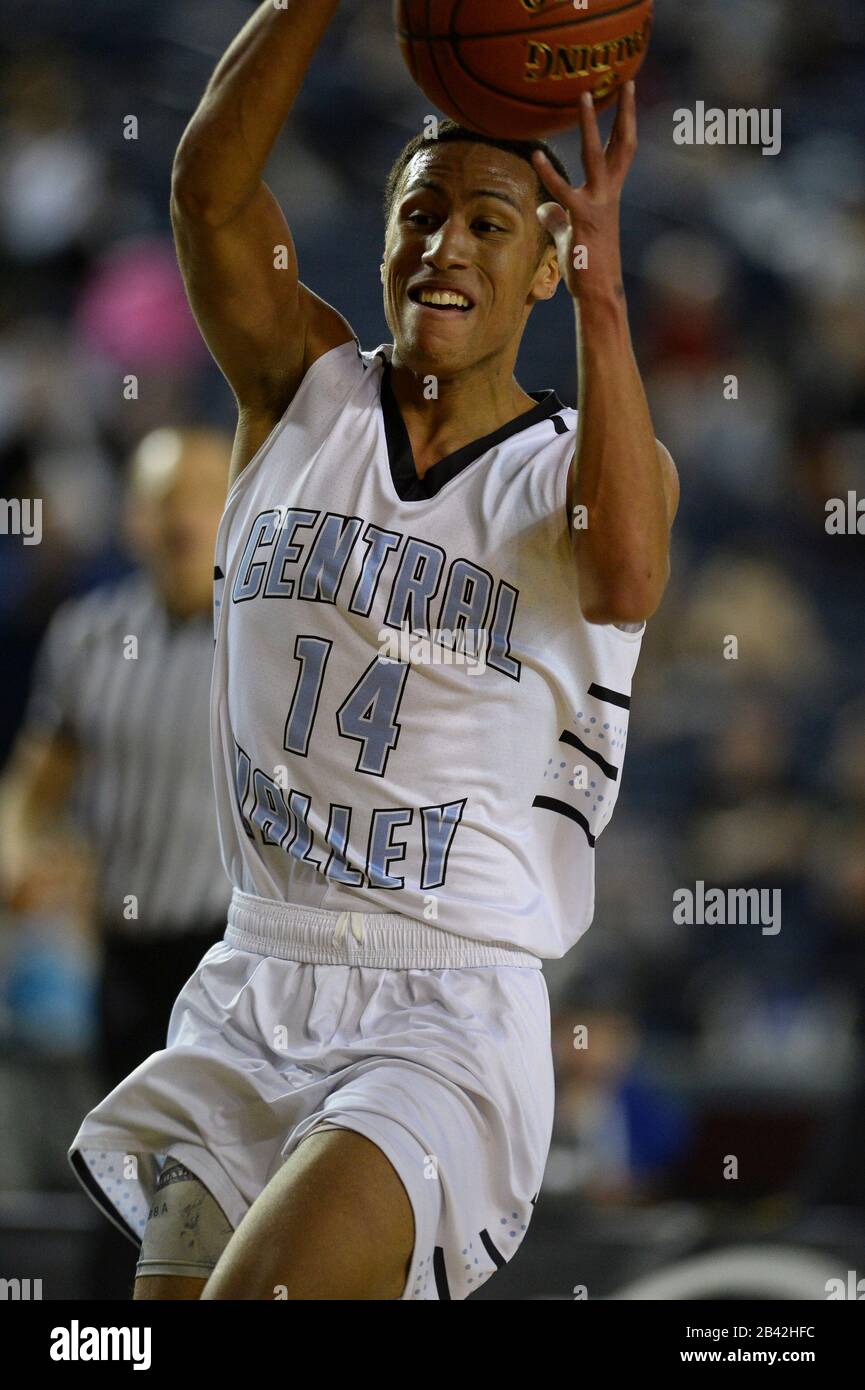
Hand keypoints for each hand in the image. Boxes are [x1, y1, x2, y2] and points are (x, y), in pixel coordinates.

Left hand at [532, 82, 636, 299]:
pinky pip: (564, 191)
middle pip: (621, 145)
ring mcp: (598, 205)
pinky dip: (549, 173)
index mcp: (609, 196)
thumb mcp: (571, 237)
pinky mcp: (582, 220)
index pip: (621, 152)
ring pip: (596, 156)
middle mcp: (609, 195)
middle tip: (625, 81)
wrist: (599, 294)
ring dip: (590, 124)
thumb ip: (557, 217)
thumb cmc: (586, 268)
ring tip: (583, 96)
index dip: (624, 124)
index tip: (627, 97)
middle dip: (624, 112)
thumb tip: (543, 207)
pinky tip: (535, 155)